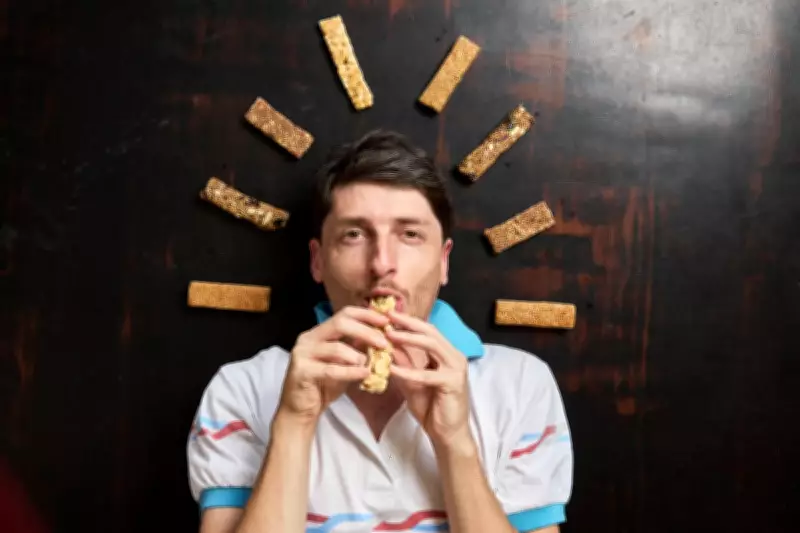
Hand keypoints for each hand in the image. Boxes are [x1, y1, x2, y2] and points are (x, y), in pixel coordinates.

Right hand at [278, 306, 389, 424]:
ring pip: (336, 348)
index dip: (366, 315)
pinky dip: (351, 372)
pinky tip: (365, 374)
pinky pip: (331, 370)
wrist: (301, 410)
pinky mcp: (301, 371)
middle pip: (341, 324)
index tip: (386, 321)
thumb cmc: (324, 385)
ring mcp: (302, 353)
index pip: (344, 313)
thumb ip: (357, 349)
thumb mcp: (344, 364)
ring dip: (358, 356)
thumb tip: (381, 338)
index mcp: (318, 332)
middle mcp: (308, 338)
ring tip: (371, 365)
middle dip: (366, 332)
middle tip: (384, 343)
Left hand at [385, 311, 473, 450]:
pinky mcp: (453, 382)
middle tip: (387, 317)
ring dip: (409, 339)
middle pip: (431, 332)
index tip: (387, 315)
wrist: (447, 434)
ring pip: (432, 345)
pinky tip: (392, 369)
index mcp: (446, 354)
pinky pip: (428, 374)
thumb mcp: (412, 381)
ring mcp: (456, 368)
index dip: (408, 322)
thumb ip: (403, 363)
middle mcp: (455, 356)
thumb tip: (386, 345)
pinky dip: (409, 371)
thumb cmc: (431, 408)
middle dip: (407, 323)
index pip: (427, 331)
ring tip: (389, 335)